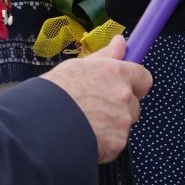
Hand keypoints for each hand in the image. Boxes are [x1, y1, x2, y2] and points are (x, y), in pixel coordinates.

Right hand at [40, 35, 151, 162]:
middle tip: (95, 108)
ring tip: (85, 123)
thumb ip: (104, 56)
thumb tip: (120, 42)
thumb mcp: (76, 67)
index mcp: (116, 73)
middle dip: (120, 107)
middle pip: (133, 103)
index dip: (134, 83)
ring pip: (124, 124)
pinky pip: (116, 142)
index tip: (126, 85)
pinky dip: (104, 143)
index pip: (143, 77)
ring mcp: (122, 120)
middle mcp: (123, 95)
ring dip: (112, 125)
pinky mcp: (117, 142)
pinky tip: (85, 136)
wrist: (41, 124)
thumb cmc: (54, 93)